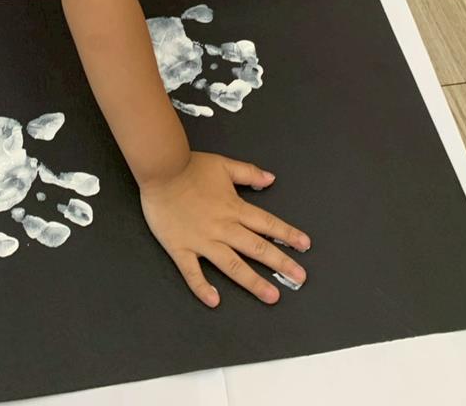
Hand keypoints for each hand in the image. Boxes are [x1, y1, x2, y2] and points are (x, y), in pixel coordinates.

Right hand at [140, 152, 309, 307]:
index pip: (266, 224)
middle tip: (299, 277)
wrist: (161, 170)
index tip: (304, 245)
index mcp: (233, 207)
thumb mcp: (223, 165)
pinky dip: (202, 287)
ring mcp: (202, 240)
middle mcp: (222, 227)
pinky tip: (214, 301)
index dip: (287, 234)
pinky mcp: (181, 248)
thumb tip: (270, 179)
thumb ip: (248, 173)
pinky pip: (192, 272)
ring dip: (253, 282)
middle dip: (280, 263)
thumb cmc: (190, 167)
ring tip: (271, 296)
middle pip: (256, 248)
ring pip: (232, 265)